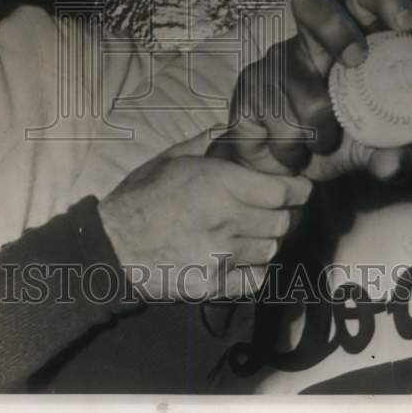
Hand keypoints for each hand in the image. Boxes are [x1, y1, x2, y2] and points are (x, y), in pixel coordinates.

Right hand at [98, 150, 310, 301]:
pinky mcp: (214, 285)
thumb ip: (208, 142)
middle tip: (276, 207)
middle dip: (285, 212)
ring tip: (253, 229)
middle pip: (283, 221)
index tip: (298, 187)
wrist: (113, 246)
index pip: (283, 192)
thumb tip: (238, 127)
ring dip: (268, 238)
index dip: (298, 189)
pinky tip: (241, 255)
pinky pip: (256, 277)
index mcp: (218, 184)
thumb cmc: (140, 196)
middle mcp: (226, 220)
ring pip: (271, 248)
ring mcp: (222, 256)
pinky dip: (256, 266)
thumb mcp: (171, 158)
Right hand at [210, 0, 411, 181]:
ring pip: (303, 89)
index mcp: (350, 40)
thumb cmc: (333, 141)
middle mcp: (310, 41)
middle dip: (335, 27)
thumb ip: (387, 151)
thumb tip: (397, 162)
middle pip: (314, 4)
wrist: (280, 169)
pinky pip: (276, 119)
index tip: (406, 25)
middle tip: (355, 59)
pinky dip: (291, 147)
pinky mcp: (249, 83)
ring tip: (320, 143)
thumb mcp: (368, 148)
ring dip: (318, 131)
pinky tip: (291, 150)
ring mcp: (275, 59)